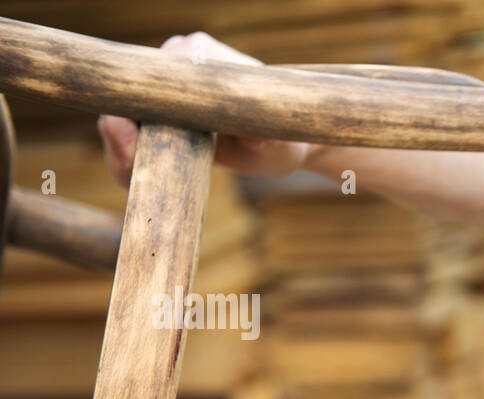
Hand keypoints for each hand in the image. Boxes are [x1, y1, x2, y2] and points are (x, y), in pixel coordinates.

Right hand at [97, 32, 312, 184]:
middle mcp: (175, 60)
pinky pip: (126, 131)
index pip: (156, 73)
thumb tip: (256, 137)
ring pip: (120, 113)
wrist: (279, 147)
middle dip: (119, 130)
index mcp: (202, 54)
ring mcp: (162, 84)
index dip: (136, 105)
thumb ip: (270, 138)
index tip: (133, 138)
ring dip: (118, 147)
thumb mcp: (282, 143)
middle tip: (129, 165)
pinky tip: (132, 178)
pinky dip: (124, 155)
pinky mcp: (155, 109)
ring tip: (130, 177)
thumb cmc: (284, 141)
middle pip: (128, 92)